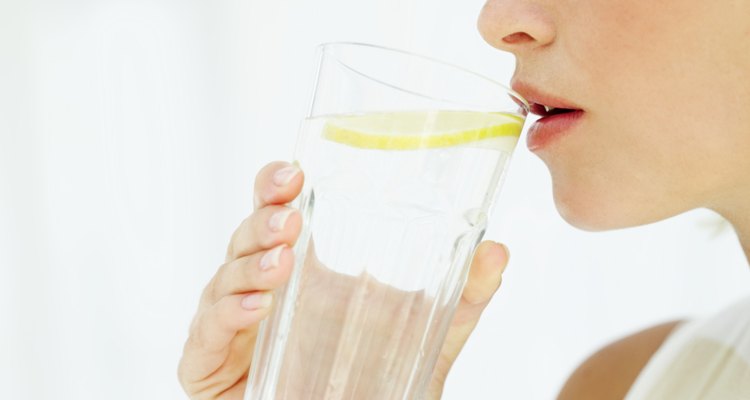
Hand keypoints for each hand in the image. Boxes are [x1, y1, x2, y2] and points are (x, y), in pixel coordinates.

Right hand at [178, 161, 508, 398]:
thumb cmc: (368, 379)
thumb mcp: (424, 336)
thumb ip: (461, 298)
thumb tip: (498, 251)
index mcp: (300, 266)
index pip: (277, 208)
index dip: (277, 183)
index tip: (297, 169)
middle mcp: (259, 284)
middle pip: (247, 233)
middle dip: (263, 217)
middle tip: (291, 214)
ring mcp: (230, 321)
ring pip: (224, 276)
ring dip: (250, 262)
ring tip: (283, 260)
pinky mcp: (207, 361)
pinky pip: (206, 332)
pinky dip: (228, 314)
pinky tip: (260, 307)